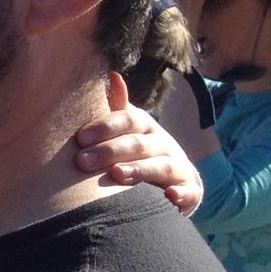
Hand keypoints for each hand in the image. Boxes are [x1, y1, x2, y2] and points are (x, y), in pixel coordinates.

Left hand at [74, 75, 203, 215]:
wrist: (176, 179)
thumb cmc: (138, 151)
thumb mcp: (128, 128)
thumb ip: (118, 108)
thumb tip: (112, 75)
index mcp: (145, 127)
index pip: (128, 121)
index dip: (105, 127)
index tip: (80, 137)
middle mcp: (164, 144)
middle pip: (139, 144)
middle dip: (110, 151)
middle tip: (82, 161)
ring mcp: (178, 167)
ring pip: (161, 166)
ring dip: (139, 170)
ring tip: (115, 174)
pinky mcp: (189, 191)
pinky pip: (188, 192)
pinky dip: (181, 194)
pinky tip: (170, 196)